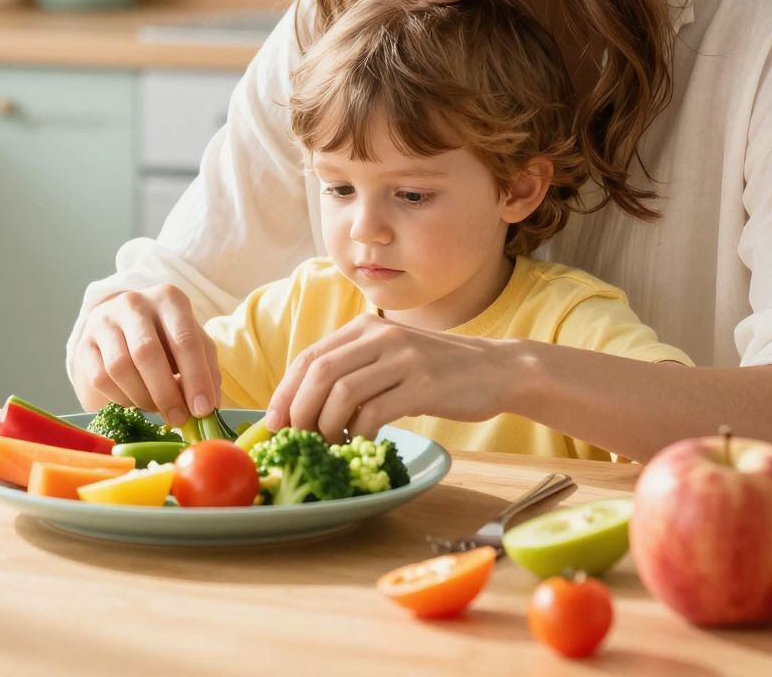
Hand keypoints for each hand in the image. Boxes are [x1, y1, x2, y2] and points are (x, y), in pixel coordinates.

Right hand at [69, 285, 219, 428]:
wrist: (123, 329)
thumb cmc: (166, 338)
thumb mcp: (192, 344)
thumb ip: (205, 371)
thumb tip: (209, 407)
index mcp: (169, 298)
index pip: (184, 339)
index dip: (196, 378)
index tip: (202, 409)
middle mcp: (134, 303)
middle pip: (147, 353)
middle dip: (166, 393)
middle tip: (178, 419)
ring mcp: (104, 321)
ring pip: (120, 367)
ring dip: (143, 397)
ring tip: (158, 409)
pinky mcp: (84, 344)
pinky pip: (101, 378)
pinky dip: (121, 398)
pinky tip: (134, 401)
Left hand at [266, 315, 517, 439]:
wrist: (497, 369)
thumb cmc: (438, 370)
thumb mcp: (392, 356)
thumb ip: (356, 369)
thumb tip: (307, 408)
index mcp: (366, 328)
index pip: (309, 357)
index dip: (285, 392)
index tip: (274, 424)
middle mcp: (380, 336)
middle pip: (319, 373)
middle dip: (299, 411)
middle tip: (296, 440)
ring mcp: (403, 358)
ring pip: (342, 393)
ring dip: (327, 426)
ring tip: (330, 444)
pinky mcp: (424, 385)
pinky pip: (376, 412)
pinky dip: (360, 432)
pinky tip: (364, 442)